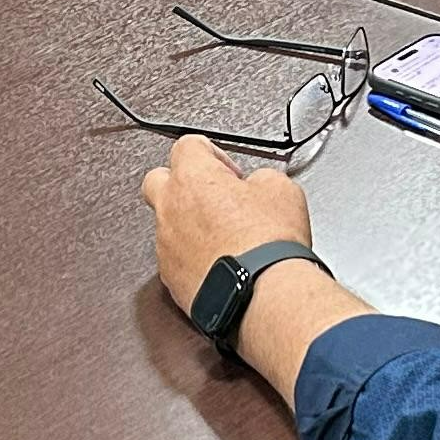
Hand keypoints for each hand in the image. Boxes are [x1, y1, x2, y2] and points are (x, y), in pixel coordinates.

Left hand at [140, 132, 317, 315]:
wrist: (261, 293)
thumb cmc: (267, 244)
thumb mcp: (281, 189)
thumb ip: (261, 178)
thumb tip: (258, 185)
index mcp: (192, 177)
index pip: (187, 146)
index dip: (213, 154)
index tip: (230, 172)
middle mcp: (170, 208)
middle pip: (158, 180)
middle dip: (182, 184)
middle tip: (212, 197)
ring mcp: (166, 245)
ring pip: (166, 224)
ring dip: (189, 226)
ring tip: (224, 237)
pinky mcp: (170, 278)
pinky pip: (174, 259)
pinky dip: (192, 258)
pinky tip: (220, 263)